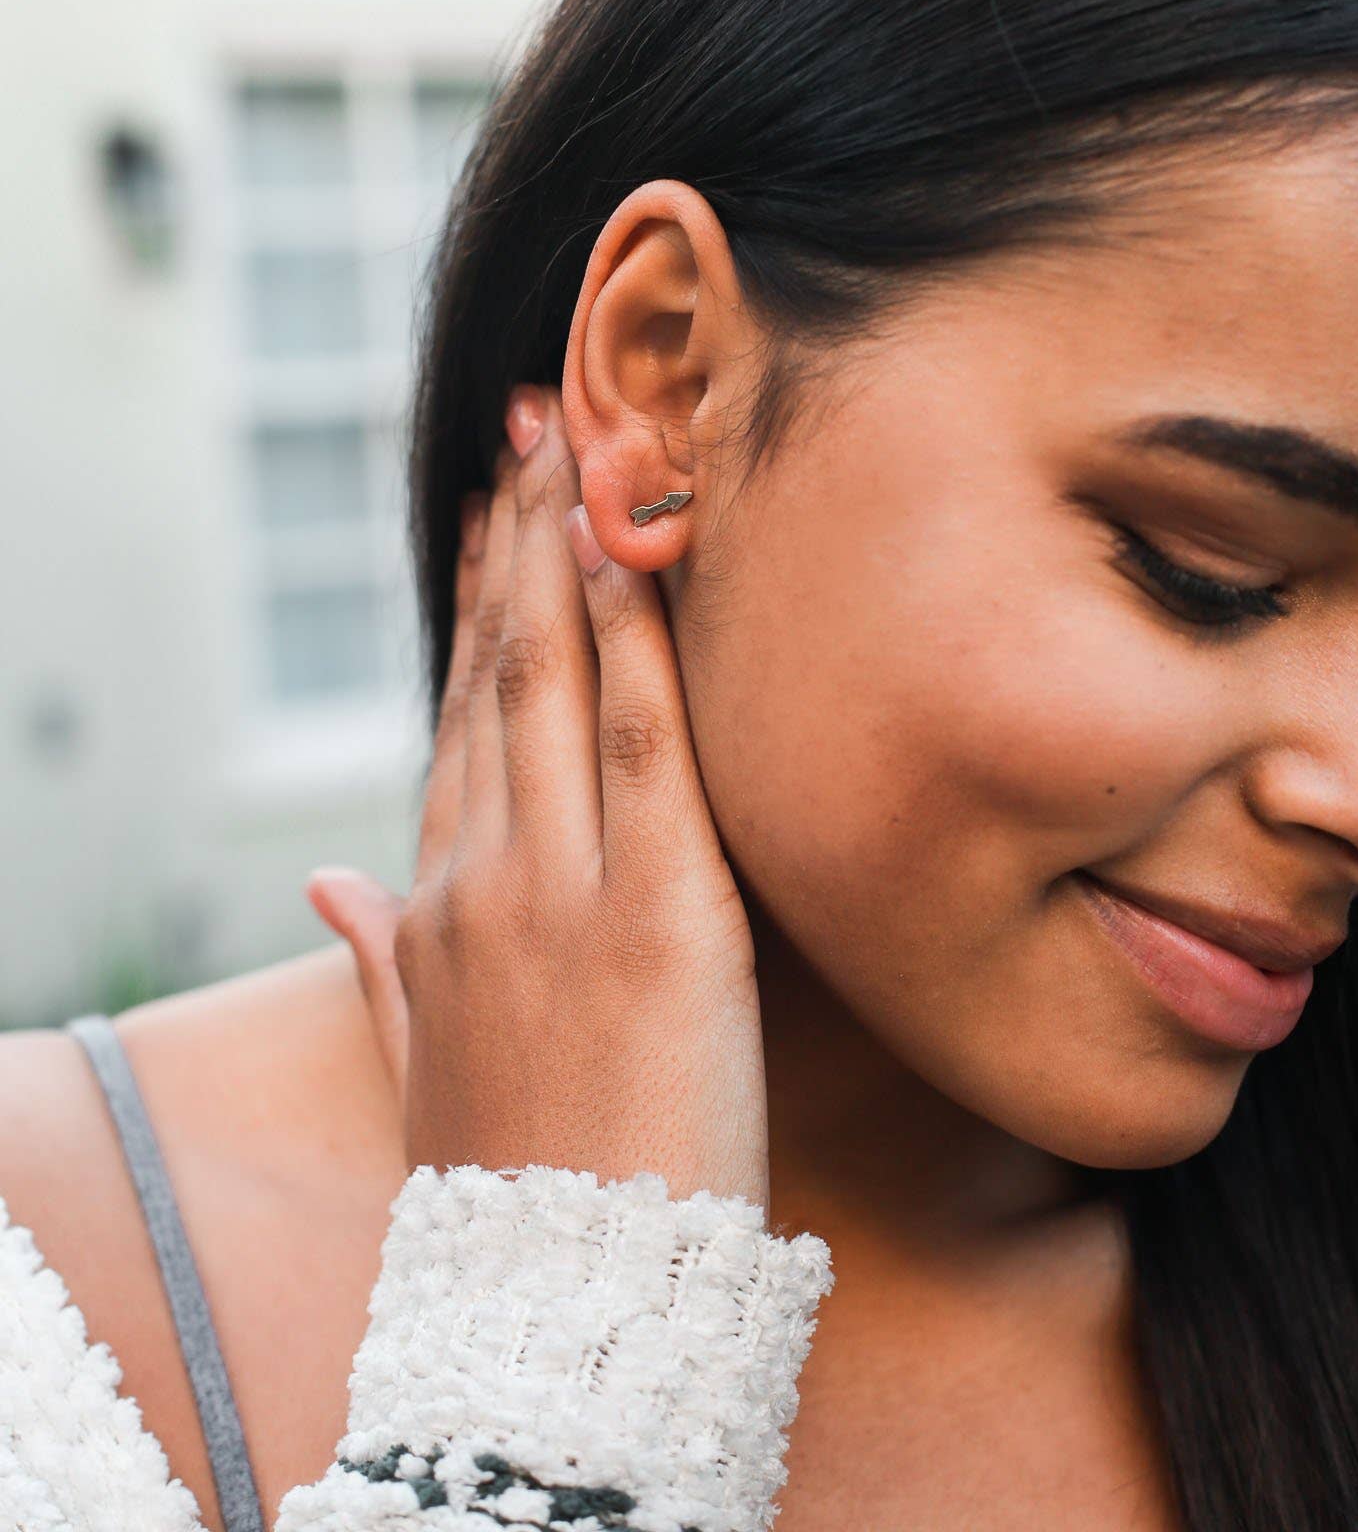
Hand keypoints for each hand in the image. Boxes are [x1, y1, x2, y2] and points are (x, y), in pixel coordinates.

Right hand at [307, 384, 769, 1211]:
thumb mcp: (417, 1059)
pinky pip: (644, 743)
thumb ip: (370, 959)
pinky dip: (637, 636)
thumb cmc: (506, 1182)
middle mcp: (487, 870)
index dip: (472, 603)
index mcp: (437, 900)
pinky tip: (639, 546)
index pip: (456, 713)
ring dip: (568, 546)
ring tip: (584, 436)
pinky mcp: (662, 915)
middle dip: (516, 534)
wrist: (558, 1309)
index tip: (491, 512)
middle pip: (499, 667)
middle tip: (537, 419)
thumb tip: (323, 888)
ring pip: (557, 677)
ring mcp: (565, 885)